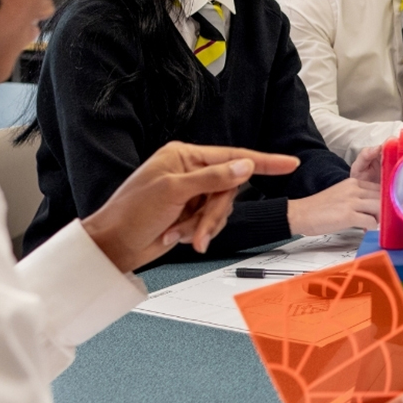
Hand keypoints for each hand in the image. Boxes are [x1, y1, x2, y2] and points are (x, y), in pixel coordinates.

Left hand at [82, 142, 300, 270]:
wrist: (114, 246)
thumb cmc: (130, 213)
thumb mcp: (173, 191)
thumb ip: (212, 177)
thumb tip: (243, 166)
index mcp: (183, 156)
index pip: (232, 156)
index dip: (263, 161)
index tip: (289, 163)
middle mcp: (189, 172)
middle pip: (229, 189)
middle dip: (214, 213)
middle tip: (200, 228)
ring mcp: (190, 194)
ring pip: (221, 208)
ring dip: (204, 225)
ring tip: (183, 234)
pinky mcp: (189, 214)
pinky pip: (211, 222)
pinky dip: (198, 232)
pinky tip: (178, 235)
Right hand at [288, 171, 381, 235]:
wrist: (300, 214)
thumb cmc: (319, 207)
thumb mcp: (341, 194)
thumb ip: (357, 196)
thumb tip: (373, 207)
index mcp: (353, 182)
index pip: (379, 188)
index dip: (384, 199)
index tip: (385, 208)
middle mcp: (354, 189)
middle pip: (382, 197)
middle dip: (384, 209)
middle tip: (381, 218)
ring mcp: (352, 202)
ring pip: (379, 208)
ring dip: (379, 218)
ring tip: (372, 224)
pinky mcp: (348, 215)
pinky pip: (371, 221)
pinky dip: (371, 227)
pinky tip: (364, 229)